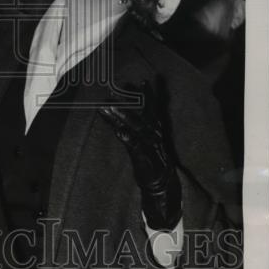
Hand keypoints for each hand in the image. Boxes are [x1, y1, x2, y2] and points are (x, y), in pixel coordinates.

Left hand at [97, 77, 181, 230]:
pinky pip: (134, 147)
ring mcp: (150, 147)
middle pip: (141, 115)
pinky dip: (127, 138)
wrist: (163, 187)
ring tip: (106, 106)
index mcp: (155, 129)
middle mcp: (154, 135)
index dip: (151, 94)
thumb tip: (126, 114)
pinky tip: (118, 131)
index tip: (145, 80)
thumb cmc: (152, 162)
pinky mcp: (144, 160)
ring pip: (135, 128)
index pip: (153, 109)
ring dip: (121, 116)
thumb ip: (137, 127)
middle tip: (115, 88)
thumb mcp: (146, 142)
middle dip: (128, 101)